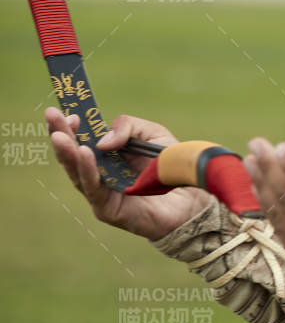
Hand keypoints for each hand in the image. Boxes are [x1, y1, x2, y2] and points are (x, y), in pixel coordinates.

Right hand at [45, 108, 210, 239]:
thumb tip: (102, 140)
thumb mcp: (153, 134)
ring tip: (60, 135)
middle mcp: (99, 175)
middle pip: (73, 155)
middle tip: (51, 115)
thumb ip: (128, 128)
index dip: (71, 126)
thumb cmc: (172, 167)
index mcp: (107, 156)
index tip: (68, 112)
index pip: (80, 140)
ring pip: (77, 172)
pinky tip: (84, 153)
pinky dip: (88, 171)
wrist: (195, 199)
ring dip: (68, 152)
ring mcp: (101, 194)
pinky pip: (94, 189)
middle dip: (61, 134)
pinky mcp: (108, 210)